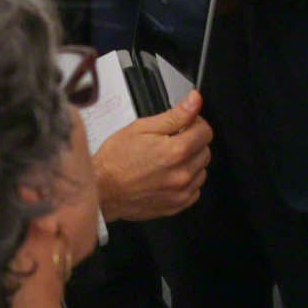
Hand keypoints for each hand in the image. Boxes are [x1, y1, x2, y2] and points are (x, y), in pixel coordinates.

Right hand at [93, 92, 211, 221]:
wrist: (101, 190)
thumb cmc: (115, 161)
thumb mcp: (141, 128)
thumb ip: (175, 115)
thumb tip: (194, 101)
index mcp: (176, 151)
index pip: (205, 131)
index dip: (194, 123)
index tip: (184, 125)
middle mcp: (182, 173)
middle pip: (205, 150)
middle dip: (191, 142)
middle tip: (168, 142)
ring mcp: (181, 192)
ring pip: (201, 170)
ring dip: (189, 162)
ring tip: (165, 161)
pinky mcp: (177, 205)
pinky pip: (194, 189)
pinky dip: (186, 181)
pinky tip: (167, 176)